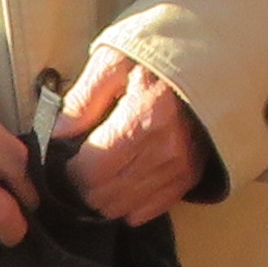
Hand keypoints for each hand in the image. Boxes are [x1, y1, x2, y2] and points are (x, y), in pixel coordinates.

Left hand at [60, 48, 210, 225]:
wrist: (211, 57)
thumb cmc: (155, 56)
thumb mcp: (113, 60)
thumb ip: (83, 99)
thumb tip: (56, 135)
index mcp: (144, 116)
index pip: (92, 171)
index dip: (70, 170)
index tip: (67, 157)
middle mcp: (166, 149)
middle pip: (105, 196)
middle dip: (84, 185)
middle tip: (82, 163)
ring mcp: (181, 166)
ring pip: (124, 208)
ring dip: (105, 196)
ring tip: (103, 171)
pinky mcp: (191, 175)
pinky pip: (150, 210)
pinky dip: (131, 203)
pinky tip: (125, 180)